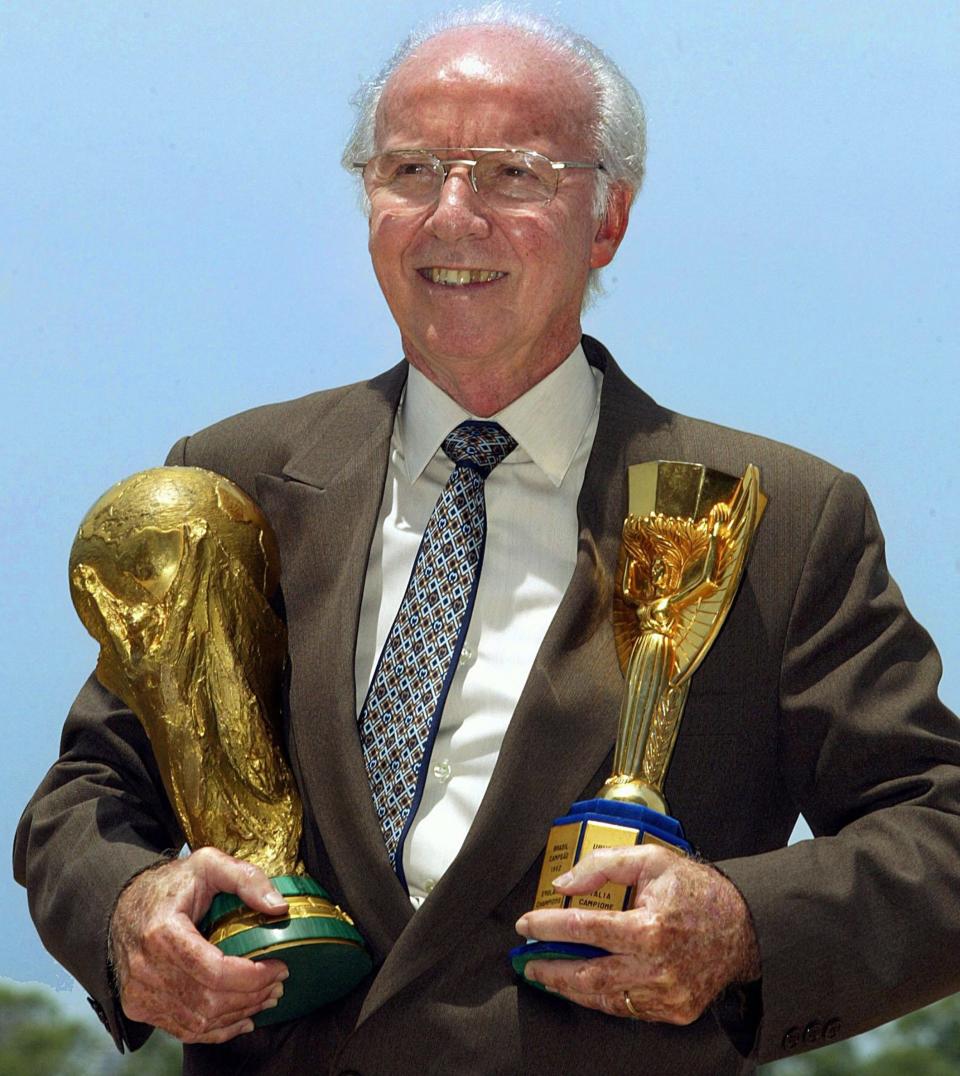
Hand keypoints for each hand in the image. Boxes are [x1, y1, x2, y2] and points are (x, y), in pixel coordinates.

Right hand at [109, 847, 289, 1042]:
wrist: (124, 905)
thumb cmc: (170, 885)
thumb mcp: (209, 864)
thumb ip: (246, 879)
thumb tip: (279, 906)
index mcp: (162, 932)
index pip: (215, 971)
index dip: (253, 976)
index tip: (280, 967)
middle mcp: (146, 969)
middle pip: (210, 1001)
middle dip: (252, 996)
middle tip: (279, 983)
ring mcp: (140, 992)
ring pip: (200, 1021)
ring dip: (240, 1013)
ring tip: (266, 997)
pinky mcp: (139, 1006)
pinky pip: (184, 1030)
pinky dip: (217, 1029)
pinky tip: (242, 1017)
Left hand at [515, 845, 759, 1024]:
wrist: (744, 926)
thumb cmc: (695, 889)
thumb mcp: (651, 860)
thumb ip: (603, 866)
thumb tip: (563, 883)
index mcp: (651, 928)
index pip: (585, 929)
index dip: (549, 926)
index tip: (526, 925)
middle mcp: (658, 968)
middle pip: (588, 976)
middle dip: (551, 969)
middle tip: (527, 962)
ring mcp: (667, 995)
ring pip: (604, 999)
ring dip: (570, 988)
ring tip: (547, 975)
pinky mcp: (675, 1011)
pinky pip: (627, 1009)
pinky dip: (601, 997)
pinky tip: (584, 985)